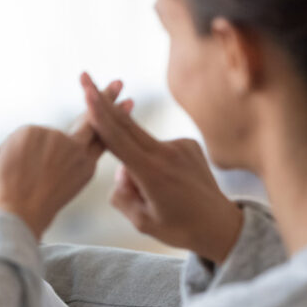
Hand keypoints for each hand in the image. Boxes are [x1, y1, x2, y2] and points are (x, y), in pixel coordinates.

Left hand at [0, 81, 126, 237]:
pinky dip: (12, 151)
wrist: (15, 217)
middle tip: (117, 83)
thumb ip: (61, 165)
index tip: (125, 102)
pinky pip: (21, 137)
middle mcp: (77, 150)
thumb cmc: (28, 213)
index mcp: (85, 168)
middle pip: (91, 120)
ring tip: (19, 178)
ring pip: (39, 137)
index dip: (112, 120)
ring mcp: (57, 138)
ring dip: (26, 153)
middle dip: (105, 99)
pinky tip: (12, 169)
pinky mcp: (34, 130)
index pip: (101, 138)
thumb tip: (54, 145)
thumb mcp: (57, 189)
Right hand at [81, 73, 242, 263]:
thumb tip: (121, 170)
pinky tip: (171, 184)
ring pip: (140, 143)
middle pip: (125, 123)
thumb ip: (121, 194)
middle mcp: (167, 153)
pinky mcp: (190, 144)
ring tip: (158, 194)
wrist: (222, 227)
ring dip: (134, 158)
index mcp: (152, 173)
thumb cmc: (179, 229)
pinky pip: (158, 148)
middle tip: (84, 77)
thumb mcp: (141, 221)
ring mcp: (181, 146)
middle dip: (102, 101)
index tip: (87, 93)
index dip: (99, 115)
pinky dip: (153, 161)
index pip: (118, 139)